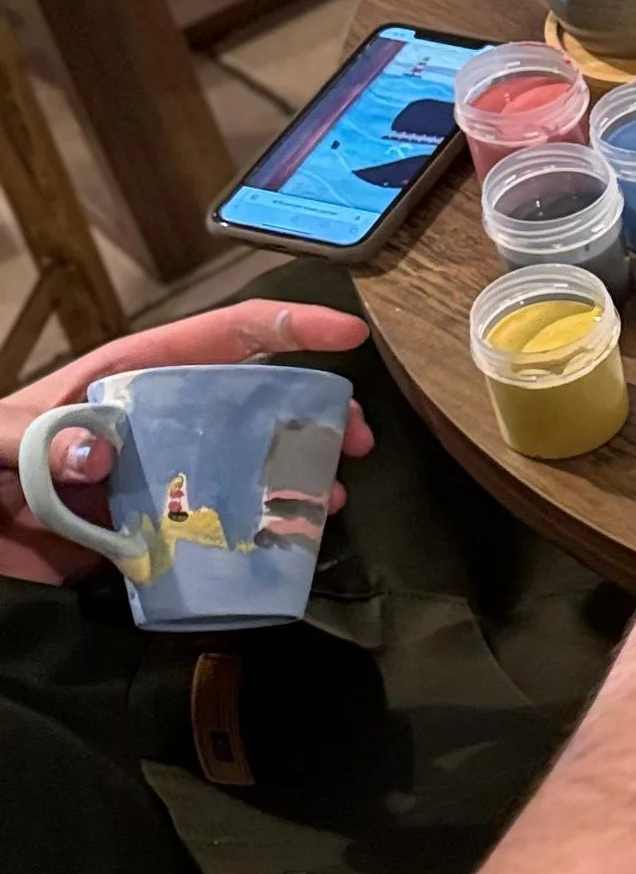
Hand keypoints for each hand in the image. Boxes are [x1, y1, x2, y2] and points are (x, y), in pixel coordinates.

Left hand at [0, 299, 371, 585]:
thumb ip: (39, 440)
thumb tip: (102, 451)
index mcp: (131, 378)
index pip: (224, 338)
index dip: (290, 328)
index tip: (348, 336)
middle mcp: (159, 423)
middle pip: (255, 402)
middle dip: (315, 413)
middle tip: (358, 440)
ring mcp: (159, 479)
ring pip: (246, 467)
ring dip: (296, 478)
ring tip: (328, 500)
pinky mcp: (150, 534)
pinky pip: (215, 531)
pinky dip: (257, 536)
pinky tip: (285, 545)